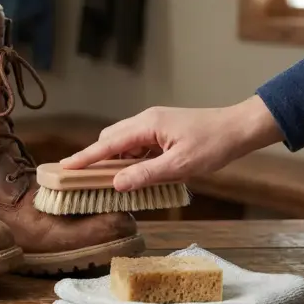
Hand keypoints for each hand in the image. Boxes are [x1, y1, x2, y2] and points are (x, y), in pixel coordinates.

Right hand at [59, 96, 284, 191]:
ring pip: (123, 142)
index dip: (85, 157)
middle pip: (110, 139)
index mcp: (147, 125)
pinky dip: (132, 158)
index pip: (107, 143)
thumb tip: (116, 183)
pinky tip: (139, 172)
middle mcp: (145, 120)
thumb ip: (145, 174)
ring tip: (116, 180)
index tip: (64, 166)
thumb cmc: (214, 145)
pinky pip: (137, 144)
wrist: (239, 128)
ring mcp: (153, 124)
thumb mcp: (179, 165)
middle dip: (97, 158)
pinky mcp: (161, 130)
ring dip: (117, 160)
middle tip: (85, 178)